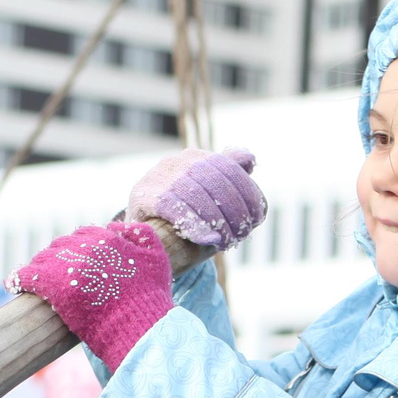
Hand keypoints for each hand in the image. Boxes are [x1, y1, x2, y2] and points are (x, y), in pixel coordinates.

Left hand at [10, 222, 174, 366]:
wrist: (139, 327)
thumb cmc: (149, 298)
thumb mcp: (157, 259)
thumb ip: (142, 235)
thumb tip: (117, 225)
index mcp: (106, 238)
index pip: (85, 234)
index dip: (81, 247)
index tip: (78, 260)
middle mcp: (85, 247)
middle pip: (62, 246)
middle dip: (59, 257)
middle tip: (57, 274)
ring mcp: (68, 266)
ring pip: (43, 259)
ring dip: (39, 268)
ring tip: (35, 280)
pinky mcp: (53, 286)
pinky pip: (27, 276)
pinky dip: (18, 279)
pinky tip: (13, 285)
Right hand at [128, 148, 265, 248]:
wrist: (140, 236)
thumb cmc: (179, 216)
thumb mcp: (205, 194)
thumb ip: (225, 175)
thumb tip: (250, 160)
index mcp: (194, 157)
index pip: (228, 168)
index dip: (246, 193)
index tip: (256, 218)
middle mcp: (175, 161)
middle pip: (214, 182)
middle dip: (233, 210)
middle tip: (242, 234)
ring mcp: (156, 176)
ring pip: (196, 195)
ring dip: (217, 221)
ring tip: (227, 241)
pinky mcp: (142, 195)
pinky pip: (174, 208)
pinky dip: (195, 226)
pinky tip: (209, 241)